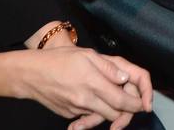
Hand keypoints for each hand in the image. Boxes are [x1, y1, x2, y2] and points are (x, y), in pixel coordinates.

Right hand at [11, 47, 150, 128]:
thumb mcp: (86, 54)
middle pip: (116, 113)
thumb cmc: (58, 60)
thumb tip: (124, 77)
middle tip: (131, 101)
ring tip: (113, 100)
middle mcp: (86, 100)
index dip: (136, 103)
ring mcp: (77, 110)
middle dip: (126, 110)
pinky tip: (94, 101)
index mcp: (93, 83)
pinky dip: (95, 112)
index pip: (122, 100)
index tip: (143, 103)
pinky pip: (88, 117)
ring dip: (112, 112)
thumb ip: (108, 67)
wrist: (30, 75)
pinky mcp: (69, 115)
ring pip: (103, 117)